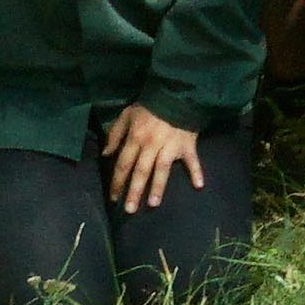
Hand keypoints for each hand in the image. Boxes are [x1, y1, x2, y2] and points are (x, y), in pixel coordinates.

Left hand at [102, 100, 204, 214]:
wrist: (175, 94)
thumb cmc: (148, 107)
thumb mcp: (127, 115)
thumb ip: (115, 134)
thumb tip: (106, 154)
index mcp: (136, 138)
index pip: (124, 164)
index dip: (117, 181)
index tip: (113, 198)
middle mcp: (151, 145)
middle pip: (141, 171)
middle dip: (134, 191)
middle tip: (129, 210)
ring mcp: (170, 146)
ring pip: (162, 169)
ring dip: (158, 187)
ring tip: (153, 204)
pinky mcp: (187, 145)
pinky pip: (192, 160)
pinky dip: (197, 171)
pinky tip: (199, 185)